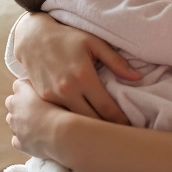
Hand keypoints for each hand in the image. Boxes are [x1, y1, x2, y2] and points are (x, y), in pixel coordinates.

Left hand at [5, 78, 71, 160]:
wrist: (63, 134)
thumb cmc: (63, 109)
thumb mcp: (57, 91)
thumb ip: (47, 87)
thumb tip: (46, 86)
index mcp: (22, 92)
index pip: (19, 85)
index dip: (27, 88)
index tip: (37, 92)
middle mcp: (15, 108)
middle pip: (11, 102)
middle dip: (20, 104)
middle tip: (36, 108)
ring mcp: (15, 126)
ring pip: (12, 121)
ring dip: (20, 121)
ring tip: (37, 123)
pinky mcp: (19, 143)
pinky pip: (17, 139)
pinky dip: (23, 138)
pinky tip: (35, 138)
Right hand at [14, 12, 140, 124]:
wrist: (32, 38)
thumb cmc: (67, 37)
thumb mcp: (94, 43)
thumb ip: (116, 61)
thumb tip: (138, 77)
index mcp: (84, 77)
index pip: (107, 108)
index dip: (120, 121)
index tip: (130, 127)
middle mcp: (67, 90)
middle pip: (92, 121)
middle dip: (107, 129)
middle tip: (120, 134)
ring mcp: (53, 97)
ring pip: (75, 122)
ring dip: (89, 129)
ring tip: (103, 133)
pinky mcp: (43, 100)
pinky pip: (61, 116)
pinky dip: (72, 121)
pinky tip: (82, 125)